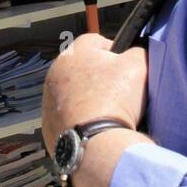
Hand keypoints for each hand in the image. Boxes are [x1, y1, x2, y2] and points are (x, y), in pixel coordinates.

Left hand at [42, 34, 146, 153]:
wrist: (96, 144)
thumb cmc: (116, 99)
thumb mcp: (138, 65)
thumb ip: (137, 51)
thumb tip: (136, 54)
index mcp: (72, 54)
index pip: (95, 42)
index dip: (115, 51)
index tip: (127, 66)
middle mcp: (54, 75)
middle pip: (83, 69)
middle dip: (101, 77)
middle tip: (120, 91)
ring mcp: (48, 102)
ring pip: (75, 94)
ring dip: (90, 99)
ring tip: (109, 113)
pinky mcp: (49, 127)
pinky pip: (70, 118)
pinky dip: (82, 120)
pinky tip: (97, 128)